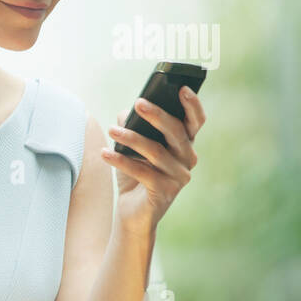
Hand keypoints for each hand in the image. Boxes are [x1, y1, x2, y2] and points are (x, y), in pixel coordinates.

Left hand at [100, 85, 205, 232]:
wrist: (133, 213)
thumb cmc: (135, 175)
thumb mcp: (131, 148)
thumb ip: (132, 127)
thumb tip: (124, 113)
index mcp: (185, 145)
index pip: (195, 121)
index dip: (193, 105)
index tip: (182, 88)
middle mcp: (188, 159)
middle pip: (176, 132)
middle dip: (157, 115)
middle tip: (139, 103)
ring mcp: (179, 177)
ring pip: (156, 152)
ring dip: (132, 138)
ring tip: (112, 130)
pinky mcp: (165, 192)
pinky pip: (142, 172)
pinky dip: (121, 161)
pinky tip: (104, 153)